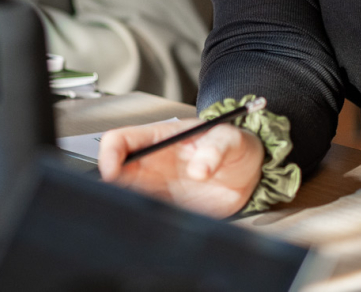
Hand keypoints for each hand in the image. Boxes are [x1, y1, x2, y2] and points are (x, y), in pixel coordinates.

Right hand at [98, 118, 264, 217]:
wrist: (250, 173)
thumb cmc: (235, 147)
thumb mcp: (230, 139)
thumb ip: (216, 150)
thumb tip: (199, 170)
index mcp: (160, 138)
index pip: (121, 140)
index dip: (110, 154)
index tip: (111, 172)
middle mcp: (153, 163)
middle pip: (115, 173)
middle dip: (111, 186)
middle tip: (125, 198)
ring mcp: (158, 187)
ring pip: (126, 196)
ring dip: (127, 205)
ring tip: (146, 211)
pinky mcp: (167, 208)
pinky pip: (146, 215)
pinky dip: (144, 221)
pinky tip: (156, 223)